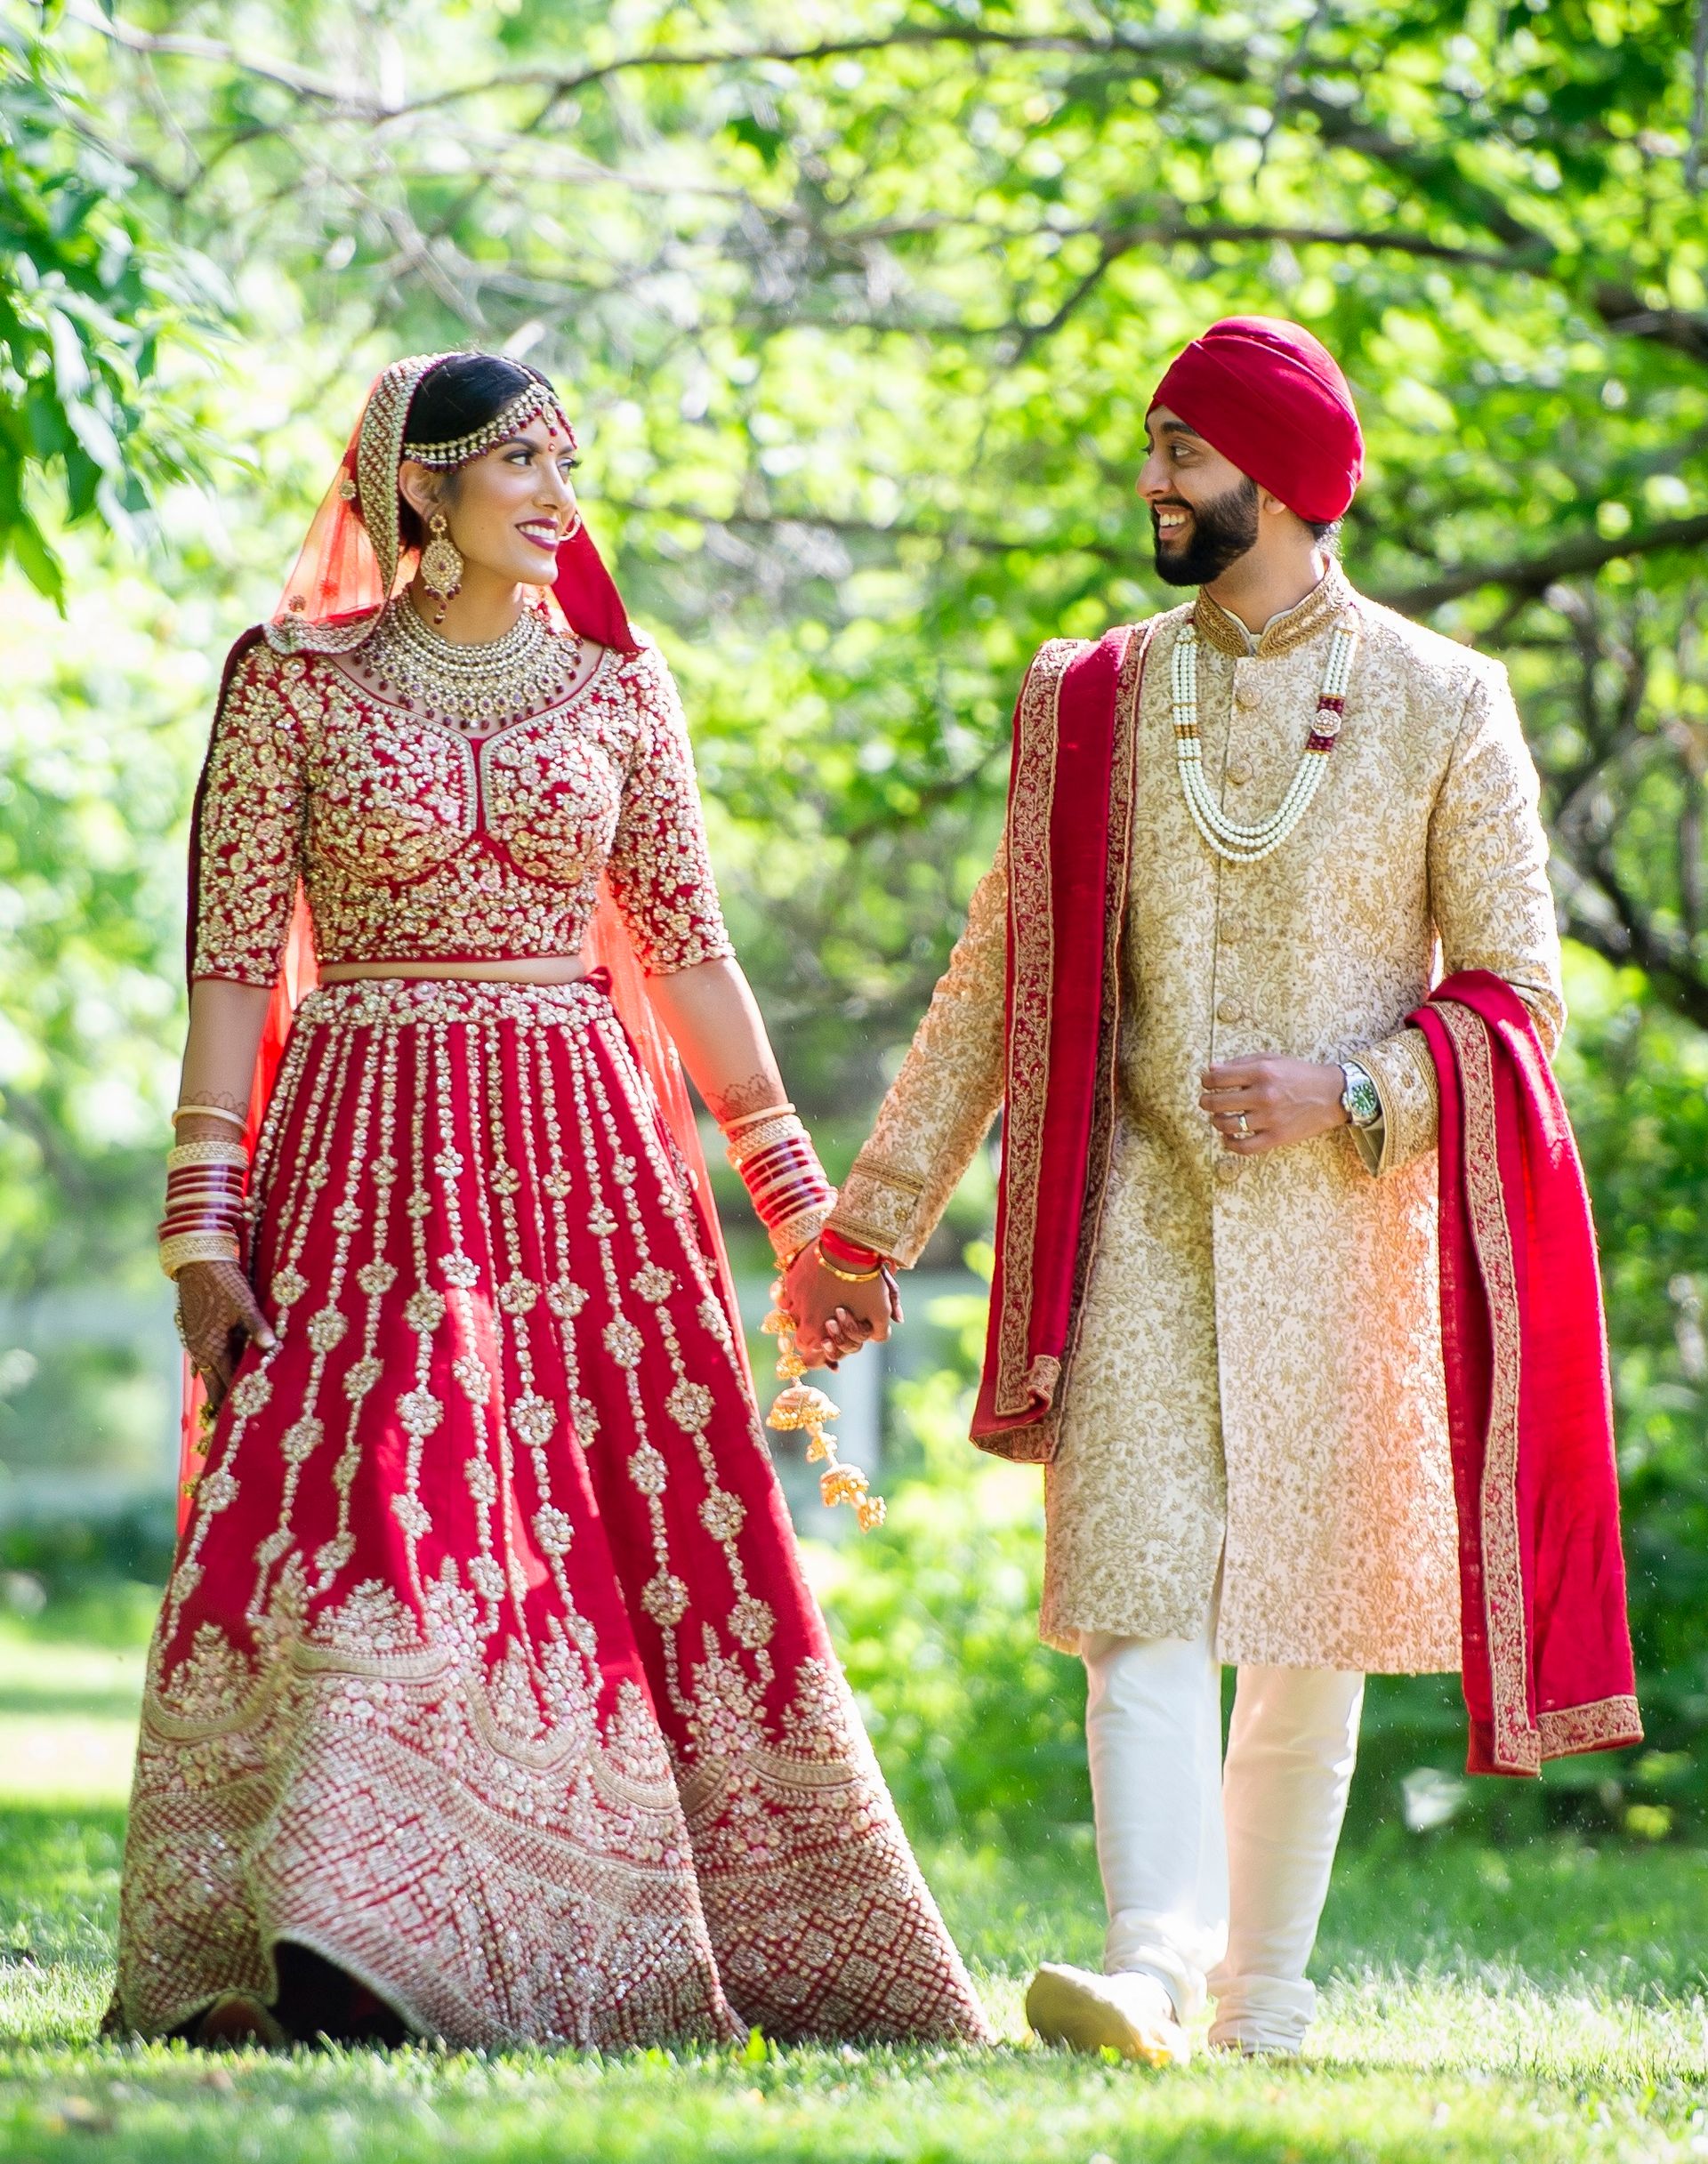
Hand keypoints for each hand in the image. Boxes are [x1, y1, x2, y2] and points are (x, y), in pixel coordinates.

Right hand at [175, 1259, 276, 1412]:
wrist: (196, 1259)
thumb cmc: (223, 1280)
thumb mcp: (245, 1302)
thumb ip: (258, 1326)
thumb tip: (272, 1346)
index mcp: (214, 1350)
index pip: (228, 1387)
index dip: (237, 1405)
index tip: (245, 1423)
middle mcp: (202, 1352)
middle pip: (216, 1386)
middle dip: (226, 1404)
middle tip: (236, 1426)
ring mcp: (196, 1343)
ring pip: (210, 1373)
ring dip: (221, 1386)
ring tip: (231, 1406)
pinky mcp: (195, 1332)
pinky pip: (206, 1359)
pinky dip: (215, 1369)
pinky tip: (220, 1375)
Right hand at [782, 1241, 901, 1369]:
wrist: (849, 1247)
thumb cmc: (865, 1283)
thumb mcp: (881, 1312)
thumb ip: (879, 1333)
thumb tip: (874, 1338)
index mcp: (821, 1333)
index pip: (810, 1358)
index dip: (817, 1356)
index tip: (825, 1347)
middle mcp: (803, 1320)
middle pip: (800, 1340)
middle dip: (811, 1337)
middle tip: (824, 1327)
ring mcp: (794, 1299)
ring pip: (791, 1318)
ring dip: (801, 1317)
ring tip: (818, 1307)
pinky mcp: (791, 1280)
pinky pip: (785, 1296)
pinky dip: (793, 1298)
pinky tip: (808, 1291)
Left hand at [1199, 1057, 1348, 1154]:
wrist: (1333, 1094)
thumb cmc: (1300, 1074)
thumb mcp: (1273, 1059)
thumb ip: (1241, 1063)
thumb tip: (1211, 1070)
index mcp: (1261, 1072)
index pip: (1218, 1078)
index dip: (1206, 1081)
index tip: (1206, 1083)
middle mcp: (1264, 1095)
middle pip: (1217, 1102)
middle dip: (1206, 1101)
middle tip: (1206, 1101)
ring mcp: (1270, 1119)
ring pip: (1227, 1125)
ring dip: (1216, 1121)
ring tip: (1218, 1117)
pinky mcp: (1276, 1137)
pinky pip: (1244, 1147)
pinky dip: (1230, 1143)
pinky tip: (1228, 1137)